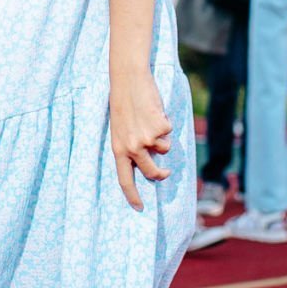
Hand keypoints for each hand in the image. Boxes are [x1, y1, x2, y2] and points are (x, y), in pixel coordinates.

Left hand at [109, 73, 172, 210]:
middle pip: (152, 172)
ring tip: (149, 119)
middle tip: (166, 173)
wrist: (128, 80)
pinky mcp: (160, 128)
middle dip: (161, 174)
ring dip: (161, 137)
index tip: (139, 208)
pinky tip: (154, 110)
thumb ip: (130, 146)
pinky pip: (168, 132)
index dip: (132, 196)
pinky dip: (165, 122)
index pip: (124, 179)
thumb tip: (147, 162)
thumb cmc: (124, 103)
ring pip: (164, 148)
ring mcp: (147, 139)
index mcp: (118, 149)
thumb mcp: (120, 129)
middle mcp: (132, 147)